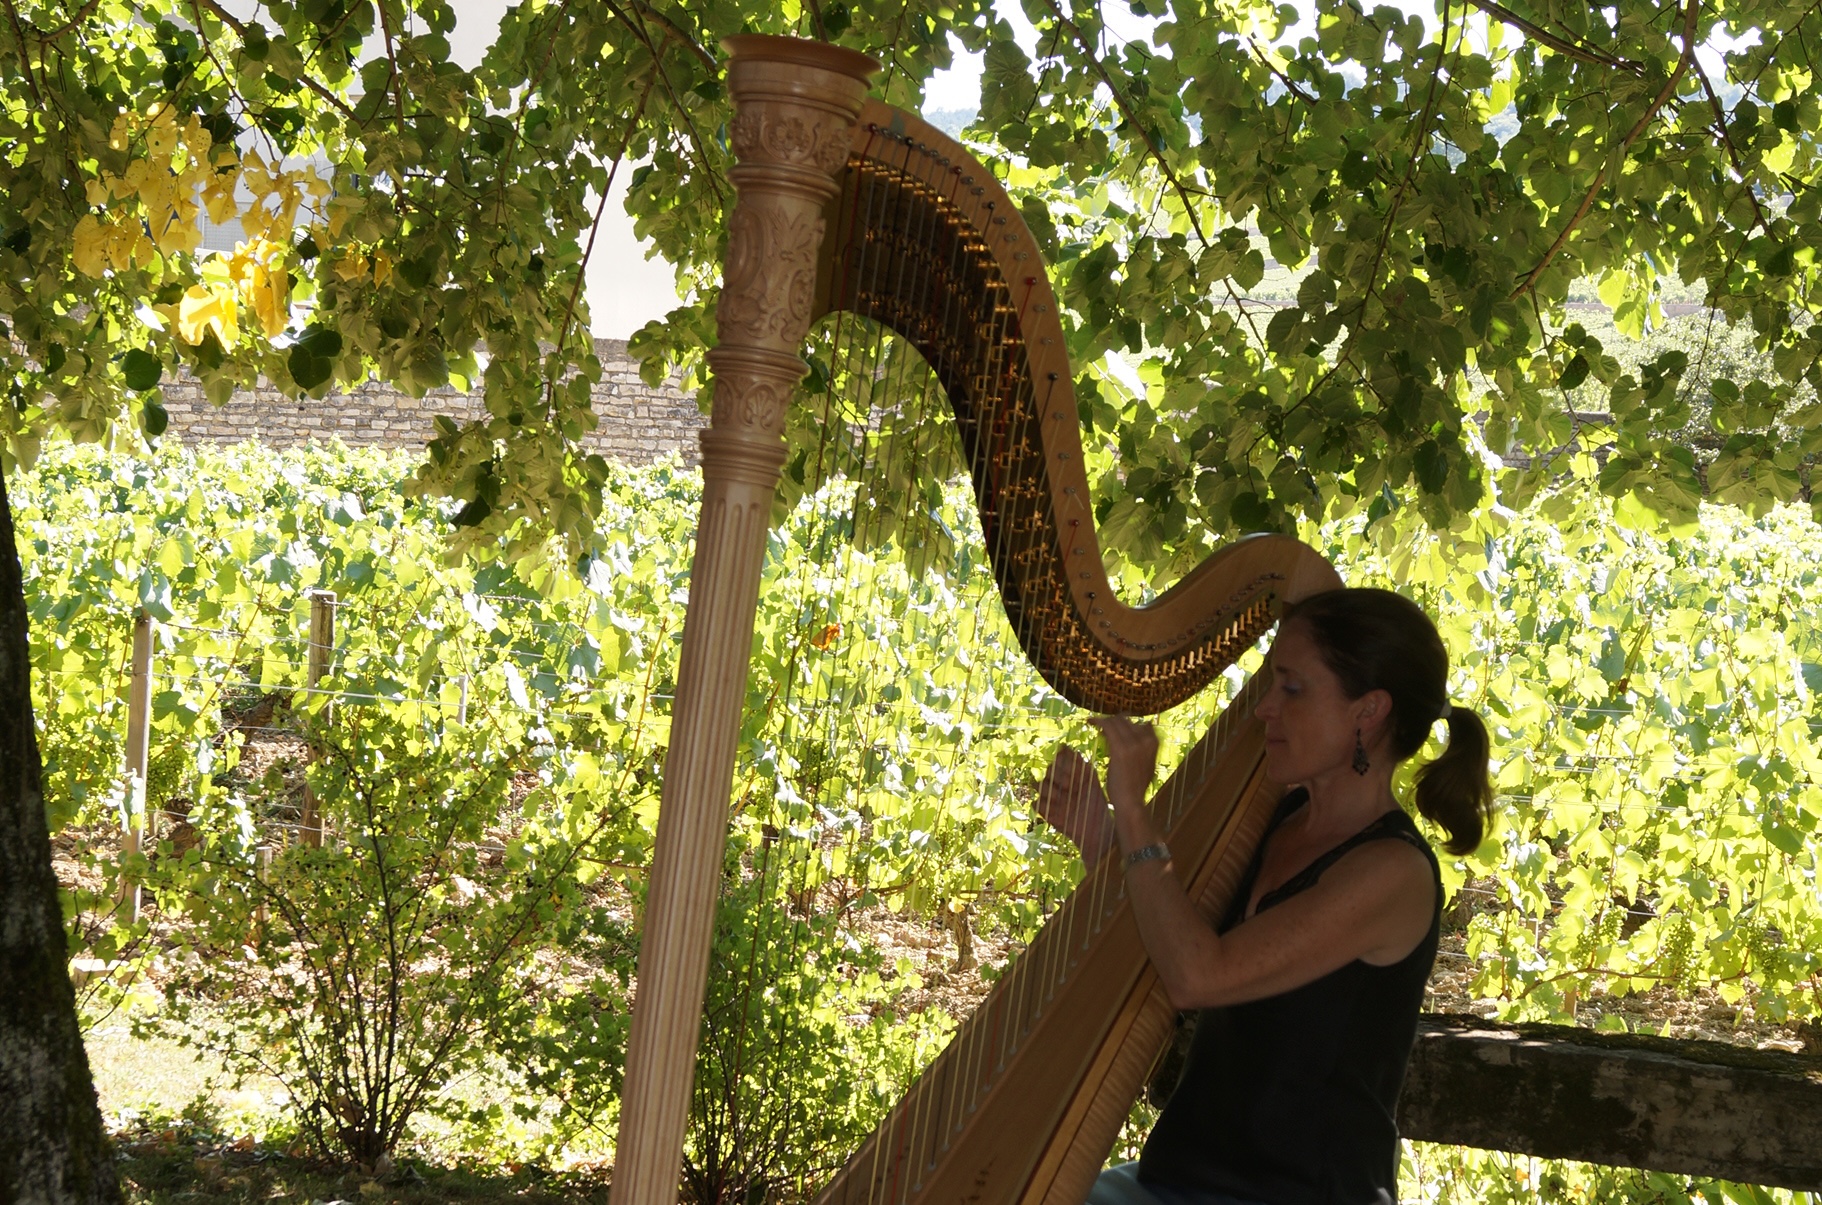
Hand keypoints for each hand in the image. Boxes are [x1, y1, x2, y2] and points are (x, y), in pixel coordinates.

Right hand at [1036, 745, 1112, 864]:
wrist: (1097, 829)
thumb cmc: (1096, 804)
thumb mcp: (1091, 782)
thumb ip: (1080, 765)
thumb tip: (1066, 747)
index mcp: (1069, 774)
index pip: (1059, 759)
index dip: (1064, 762)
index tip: (1076, 770)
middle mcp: (1058, 783)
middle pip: (1048, 770)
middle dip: (1059, 775)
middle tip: (1071, 785)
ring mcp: (1051, 797)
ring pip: (1038, 784)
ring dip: (1050, 789)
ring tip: (1062, 798)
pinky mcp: (1046, 812)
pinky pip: (1035, 803)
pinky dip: (1044, 804)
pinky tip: (1057, 809)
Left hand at [1090, 716, 1158, 809]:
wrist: (1130, 802)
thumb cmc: (1135, 787)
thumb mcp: (1147, 765)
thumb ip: (1144, 749)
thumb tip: (1137, 738)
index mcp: (1154, 742)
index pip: (1140, 722)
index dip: (1125, 722)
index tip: (1115, 725)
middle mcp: (1146, 739)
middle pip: (1126, 719)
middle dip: (1112, 720)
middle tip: (1101, 724)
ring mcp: (1134, 743)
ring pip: (1116, 721)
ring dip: (1103, 720)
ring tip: (1094, 723)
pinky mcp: (1120, 748)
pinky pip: (1107, 726)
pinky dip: (1097, 721)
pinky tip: (1089, 721)